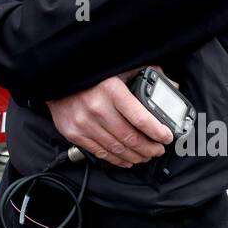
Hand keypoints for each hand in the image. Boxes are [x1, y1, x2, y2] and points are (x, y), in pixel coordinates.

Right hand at [45, 76, 174, 167]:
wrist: (56, 78)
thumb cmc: (91, 73)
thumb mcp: (120, 68)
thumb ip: (146, 74)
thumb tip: (171, 85)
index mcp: (111, 90)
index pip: (141, 119)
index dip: (158, 132)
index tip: (167, 137)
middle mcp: (97, 108)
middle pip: (131, 138)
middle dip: (150, 148)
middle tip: (158, 149)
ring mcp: (84, 123)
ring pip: (117, 149)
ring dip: (136, 156)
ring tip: (146, 156)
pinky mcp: (74, 133)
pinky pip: (100, 153)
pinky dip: (117, 159)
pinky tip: (127, 158)